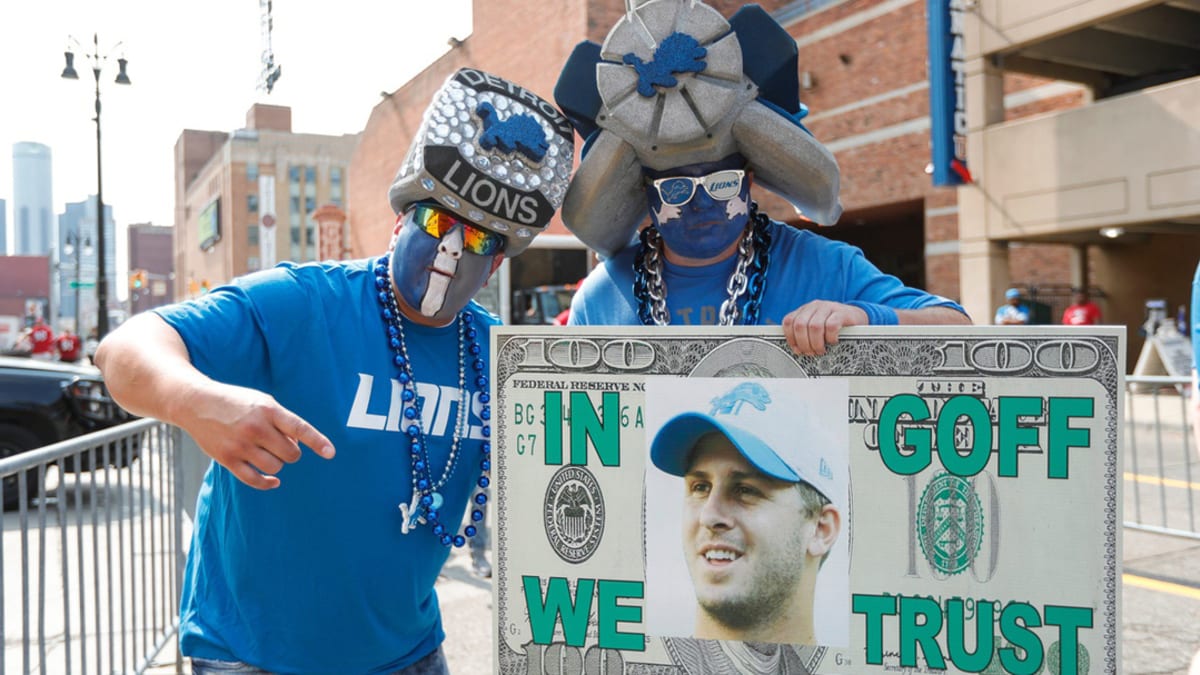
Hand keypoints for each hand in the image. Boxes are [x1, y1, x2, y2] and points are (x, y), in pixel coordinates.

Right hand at [179, 380, 334, 489]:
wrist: (196, 403)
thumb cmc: (235, 402)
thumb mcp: (261, 402)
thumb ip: (281, 421)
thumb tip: (298, 445)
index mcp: (268, 410)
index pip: (299, 428)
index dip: (317, 441)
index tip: (330, 453)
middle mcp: (255, 427)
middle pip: (290, 453)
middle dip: (291, 452)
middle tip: (280, 444)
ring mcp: (240, 445)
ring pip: (275, 467)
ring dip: (278, 464)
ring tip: (268, 452)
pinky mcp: (227, 459)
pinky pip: (255, 480)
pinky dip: (268, 482)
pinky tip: (274, 480)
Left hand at [782, 300, 868, 355]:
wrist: (855, 316)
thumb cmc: (835, 324)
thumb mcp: (817, 326)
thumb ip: (805, 334)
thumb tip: (797, 349)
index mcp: (805, 310)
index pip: (789, 321)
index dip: (790, 337)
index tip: (797, 349)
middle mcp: (814, 306)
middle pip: (800, 325)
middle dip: (803, 343)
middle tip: (810, 352)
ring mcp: (828, 307)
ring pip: (814, 326)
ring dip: (816, 343)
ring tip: (821, 350)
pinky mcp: (841, 312)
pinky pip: (831, 326)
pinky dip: (830, 337)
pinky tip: (833, 341)